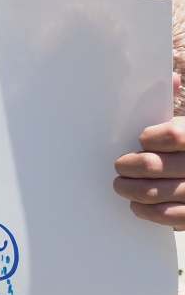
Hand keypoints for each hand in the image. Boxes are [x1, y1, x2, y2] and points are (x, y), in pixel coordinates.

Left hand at [115, 76, 184, 227]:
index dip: (153, 138)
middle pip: (158, 166)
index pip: (175, 136)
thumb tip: (171, 78)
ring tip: (121, 186)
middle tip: (119, 166)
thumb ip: (174, 103)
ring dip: (133, 190)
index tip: (142, 138)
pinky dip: (150, 212)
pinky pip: (172, 217)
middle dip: (131, 166)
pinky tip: (138, 206)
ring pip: (160, 193)